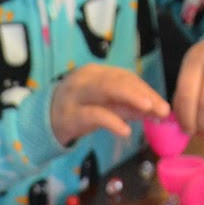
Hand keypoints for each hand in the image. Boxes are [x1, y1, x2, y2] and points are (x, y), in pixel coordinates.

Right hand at [50, 64, 167, 146]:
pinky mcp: (70, 116)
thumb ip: (125, 107)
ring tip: (149, 111)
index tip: (163, 106)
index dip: (146, 90)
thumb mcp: (102, 107)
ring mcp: (76, 96)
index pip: (126, 78)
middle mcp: (86, 78)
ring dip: (131, 99)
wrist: (41, 125)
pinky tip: (126, 131)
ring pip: (107, 90)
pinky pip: (94, 115)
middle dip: (143, 93)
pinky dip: (112, 122)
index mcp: (96, 73)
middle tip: (162, 109)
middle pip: (119, 80)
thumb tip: (155, 110)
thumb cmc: (76, 113)